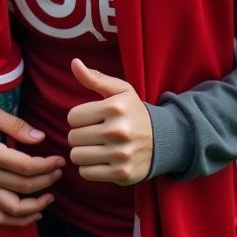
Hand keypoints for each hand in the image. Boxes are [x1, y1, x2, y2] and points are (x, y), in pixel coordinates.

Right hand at [0, 91, 63, 225]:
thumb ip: (18, 126)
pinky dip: (17, 220)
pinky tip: (33, 213)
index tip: (59, 161)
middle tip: (58, 172)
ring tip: (50, 197)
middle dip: (46, 181)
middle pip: (23, 187)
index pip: (26, 167)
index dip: (47, 166)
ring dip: (36, 207)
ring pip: (12, 209)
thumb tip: (41, 138)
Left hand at [67, 58, 152, 185]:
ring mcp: (121, 155)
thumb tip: (74, 62)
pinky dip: (89, 168)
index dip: (78, 118)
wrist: (164, 140)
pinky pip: (86, 173)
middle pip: (73, 137)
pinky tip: (99, 160)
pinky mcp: (123, 174)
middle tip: (93, 134)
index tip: (90, 119)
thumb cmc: (133, 112)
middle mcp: (118, 131)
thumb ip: (94, 78)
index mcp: (114, 108)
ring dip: (82, 152)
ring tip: (94, 147)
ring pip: (77, 156)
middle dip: (79, 135)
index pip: (72, 117)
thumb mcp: (119, 91)